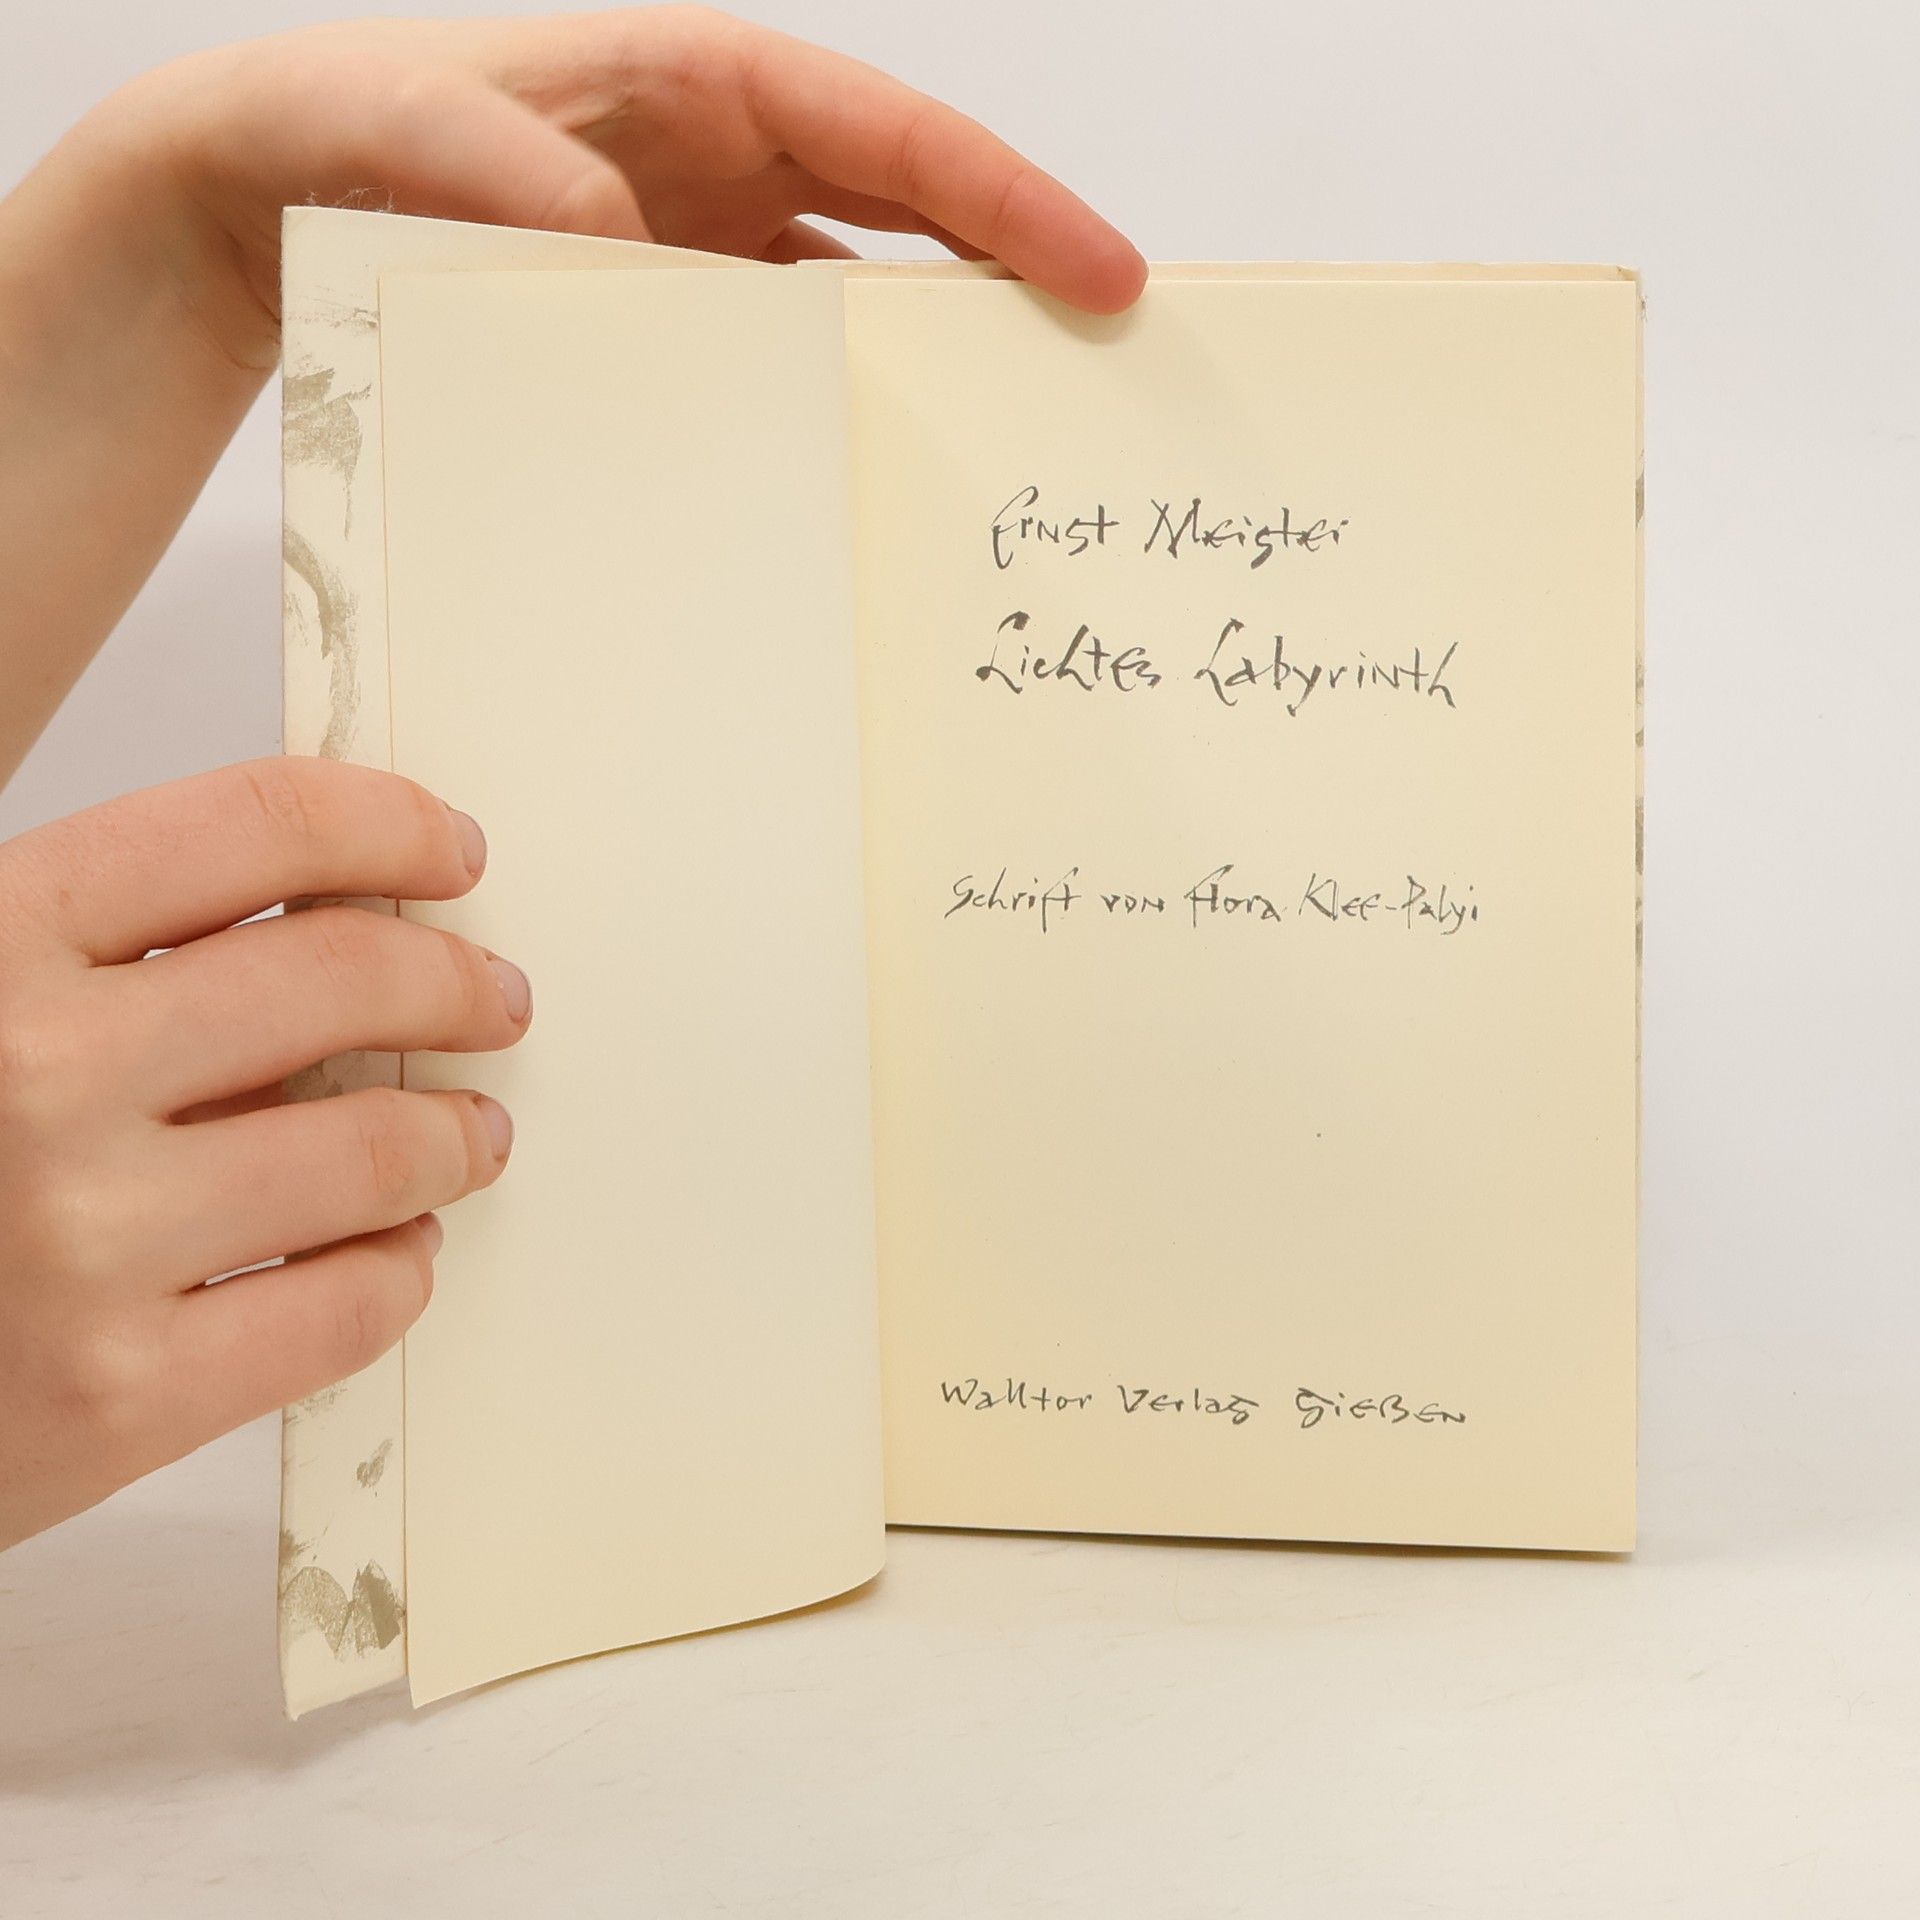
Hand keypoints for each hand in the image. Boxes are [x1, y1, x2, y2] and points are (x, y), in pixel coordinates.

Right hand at [0, 757, 528, 1547]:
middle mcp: (36, 1076)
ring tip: (472, 1134)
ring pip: (373, 1150)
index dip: (383, 826)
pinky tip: (398, 1254)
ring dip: (455, 1135)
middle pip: (345, 979)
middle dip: (454, 983)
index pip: (253, 828)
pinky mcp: (112, 1401)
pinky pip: (339, 1313)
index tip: (451, 852)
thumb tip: (310, 902)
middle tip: (494, 999)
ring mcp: (81, 1245)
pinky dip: (398, 1272)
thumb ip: (76, 941)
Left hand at [114, 6, 1149, 372]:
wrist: (267, 194)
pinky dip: (832, 408)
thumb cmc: (332, 130)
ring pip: (864, 294)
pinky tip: (859, 477)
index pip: (891, 134)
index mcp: (699, 82)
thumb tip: (623, 249)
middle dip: (1015, 277)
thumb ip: (500, 166)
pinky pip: (784, 358)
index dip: (1008, 199)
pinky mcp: (671, 319)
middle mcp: (722, 161)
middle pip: (914, 211)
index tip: (1100, 271)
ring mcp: (706, 245)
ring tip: (1005, 442)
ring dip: (933, 356)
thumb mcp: (396, 128)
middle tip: (1102, 370)